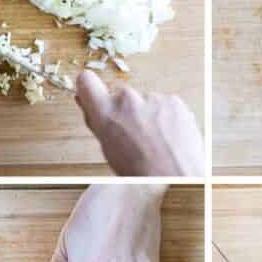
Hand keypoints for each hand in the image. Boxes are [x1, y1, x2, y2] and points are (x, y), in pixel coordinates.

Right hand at [75, 71, 203, 176]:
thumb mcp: (110, 150)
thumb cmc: (142, 174)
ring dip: (151, 117)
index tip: (95, 95)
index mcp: (106, 114)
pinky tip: (172, 139)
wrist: (178, 180)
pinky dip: (169, 118)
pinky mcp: (174, 101)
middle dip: (129, 112)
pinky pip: (167, 106)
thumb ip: (97, 122)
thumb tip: (84, 100)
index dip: (89, 88)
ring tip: (160, 143)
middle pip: (123, 97)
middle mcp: (128, 100)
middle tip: (140, 138)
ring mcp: (153, 98)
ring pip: (147, 103)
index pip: (86, 81)